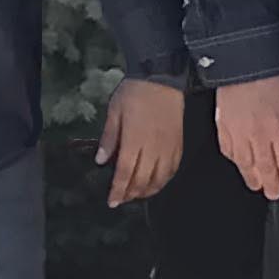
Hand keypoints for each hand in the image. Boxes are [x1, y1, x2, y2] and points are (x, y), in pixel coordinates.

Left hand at [98, 77, 186, 205]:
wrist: (162, 78)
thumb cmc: (135, 92)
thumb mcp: (114, 111)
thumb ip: (108, 138)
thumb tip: (100, 160)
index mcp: (134, 139)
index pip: (124, 171)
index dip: (118, 189)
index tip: (112, 201)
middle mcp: (152, 147)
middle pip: (142, 179)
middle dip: (131, 193)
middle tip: (122, 199)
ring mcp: (168, 146)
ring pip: (160, 177)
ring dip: (148, 190)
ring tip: (138, 194)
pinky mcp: (178, 143)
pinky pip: (173, 168)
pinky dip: (164, 180)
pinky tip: (157, 182)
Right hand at [219, 73, 278, 198]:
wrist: (248, 63)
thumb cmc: (277, 81)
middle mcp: (260, 138)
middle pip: (266, 169)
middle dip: (271, 184)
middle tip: (273, 194)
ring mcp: (239, 134)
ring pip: (245, 164)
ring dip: (252, 178)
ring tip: (256, 186)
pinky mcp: (223, 127)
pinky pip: (228, 150)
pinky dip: (235, 161)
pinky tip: (239, 165)